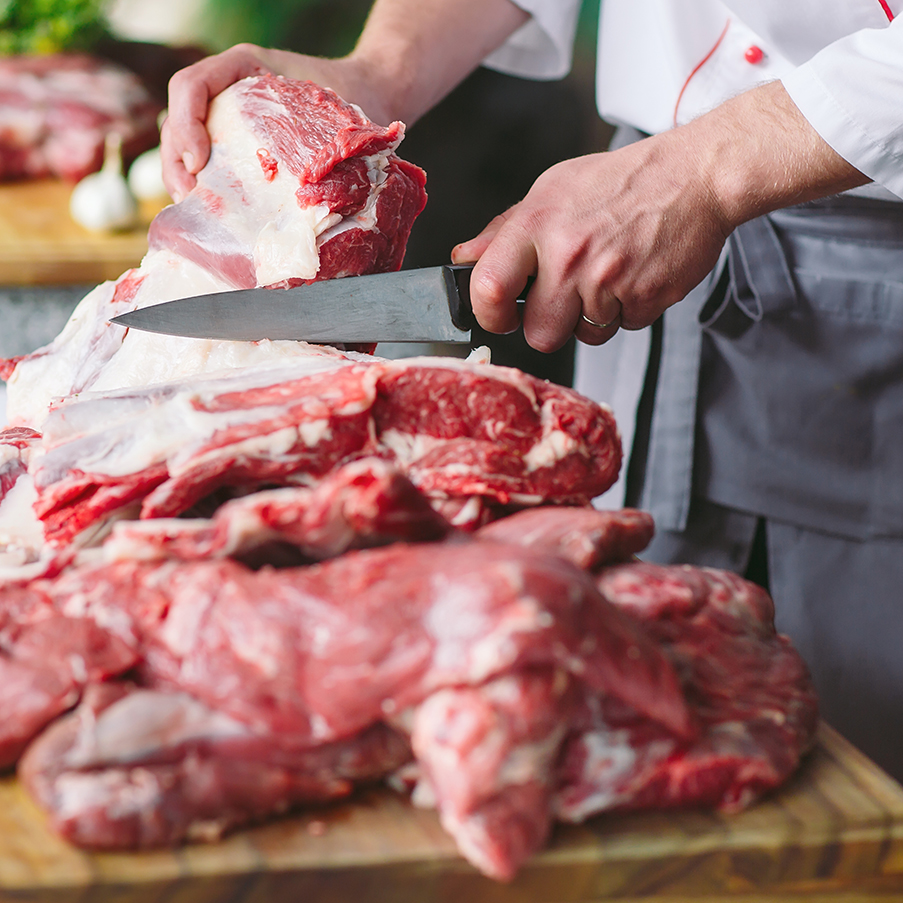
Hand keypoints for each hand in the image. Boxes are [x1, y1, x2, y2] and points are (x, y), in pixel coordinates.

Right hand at [161, 44, 391, 200]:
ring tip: (194, 206)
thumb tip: (315, 192)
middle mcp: (229, 89)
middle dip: (176, 160)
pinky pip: (202, 159)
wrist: (368, 92)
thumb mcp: (336, 109)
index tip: (199, 161)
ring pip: (182, 141)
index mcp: (246, 68)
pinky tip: (208, 209)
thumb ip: (327, 136)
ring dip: (179, 175)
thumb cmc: (352, 97)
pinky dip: (199, 183)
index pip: (193, 85)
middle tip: (190, 196)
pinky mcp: (233, 143)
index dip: (186, 123)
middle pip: (178, 118)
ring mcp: (227, 116)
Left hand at [452, 81, 867, 352]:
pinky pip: (623, 328)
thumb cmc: (621, 182)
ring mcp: (609, 280)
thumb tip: (464, 259)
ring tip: (606, 277)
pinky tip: (633, 275)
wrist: (695, 175)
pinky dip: (627, 310)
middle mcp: (570, 255)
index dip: (490, 314)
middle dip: (551, 324)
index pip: (489, 290)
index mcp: (538, 225)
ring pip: (584, 336)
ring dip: (592, 318)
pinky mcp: (645, 298)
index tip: (500, 315)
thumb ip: (504, 230)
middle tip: (564, 297)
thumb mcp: (553, 190)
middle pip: (540, 335)